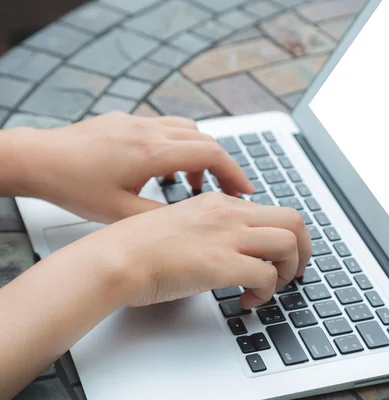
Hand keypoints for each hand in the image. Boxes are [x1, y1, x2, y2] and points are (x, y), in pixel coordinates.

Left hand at [11, 111, 253, 222]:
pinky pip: (166, 128)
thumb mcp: (120, 213)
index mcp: (152, 152)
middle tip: (229, 190)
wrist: (37, 158)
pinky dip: (179, 147)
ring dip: (200, 155)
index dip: (234, 172)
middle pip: (205, 140)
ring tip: (196, 183)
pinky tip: (166, 168)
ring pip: (187, 131)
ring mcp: (138, 122)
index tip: (245, 189)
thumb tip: (189, 222)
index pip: (210, 154)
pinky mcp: (126, 121)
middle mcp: (150, 130)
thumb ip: (161, 216)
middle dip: (223, 166)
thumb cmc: (72, 185)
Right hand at [79, 192, 310, 308]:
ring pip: (289, 243)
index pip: (274, 210)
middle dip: (303, 249)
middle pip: (294, 220)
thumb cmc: (140, 246)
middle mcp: (230, 213)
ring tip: (273, 286)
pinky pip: (267, 275)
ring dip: (289, 270)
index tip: (282, 255)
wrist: (117, 257)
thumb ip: (214, 229)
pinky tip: (247, 300)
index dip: (287, 235)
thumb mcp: (185, 222)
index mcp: (221, 203)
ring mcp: (227, 236)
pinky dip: (267, 292)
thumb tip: (235, 248)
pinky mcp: (220, 263)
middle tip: (294, 270)